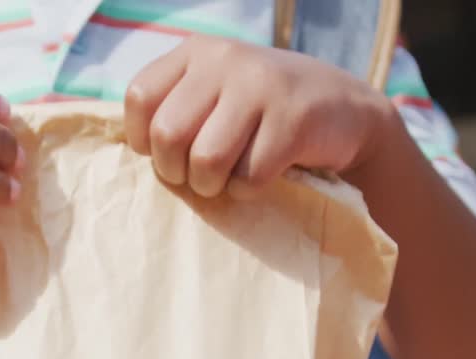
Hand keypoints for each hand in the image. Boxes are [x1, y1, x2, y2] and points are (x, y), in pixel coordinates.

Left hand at [124, 36, 390, 198]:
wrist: (346, 112)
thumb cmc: (265, 114)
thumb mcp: (217, 93)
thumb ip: (175, 108)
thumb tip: (129, 151)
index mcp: (197, 52)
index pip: (139, 98)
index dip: (144, 140)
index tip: (167, 154)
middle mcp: (225, 59)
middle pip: (168, 135)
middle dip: (177, 172)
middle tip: (198, 177)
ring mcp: (261, 86)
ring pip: (206, 160)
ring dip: (212, 186)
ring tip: (226, 180)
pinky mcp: (293, 119)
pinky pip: (249, 177)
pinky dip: (249, 191)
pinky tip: (264, 177)